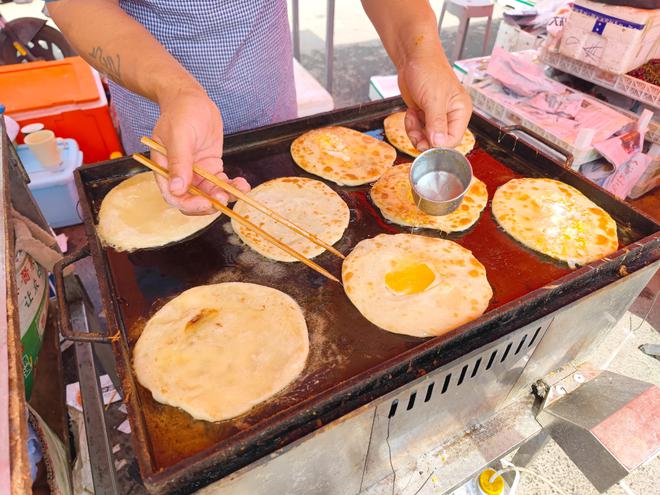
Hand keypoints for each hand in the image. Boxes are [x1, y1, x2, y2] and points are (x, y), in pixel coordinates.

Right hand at [152, 86, 249, 214]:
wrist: (192, 98)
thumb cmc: (180, 112)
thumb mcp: (179, 136)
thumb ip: (179, 162)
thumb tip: (177, 189)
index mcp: (165, 170)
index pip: (174, 196)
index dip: (189, 204)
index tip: (205, 202)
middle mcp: (179, 175)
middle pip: (192, 200)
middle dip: (209, 203)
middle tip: (224, 198)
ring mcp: (196, 172)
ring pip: (209, 194)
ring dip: (224, 195)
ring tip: (239, 190)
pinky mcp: (210, 168)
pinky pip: (220, 183)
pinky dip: (231, 186)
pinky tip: (243, 185)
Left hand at [397, 55, 471, 149]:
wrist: (413, 58)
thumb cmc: (428, 71)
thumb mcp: (433, 99)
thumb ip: (436, 123)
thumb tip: (438, 144)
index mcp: (461, 112)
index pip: (453, 140)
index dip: (438, 145)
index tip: (425, 140)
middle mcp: (451, 116)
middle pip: (439, 142)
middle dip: (424, 139)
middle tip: (414, 130)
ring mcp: (437, 116)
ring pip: (427, 138)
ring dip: (416, 132)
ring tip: (412, 116)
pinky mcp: (425, 115)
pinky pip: (419, 130)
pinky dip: (412, 126)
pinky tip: (411, 112)